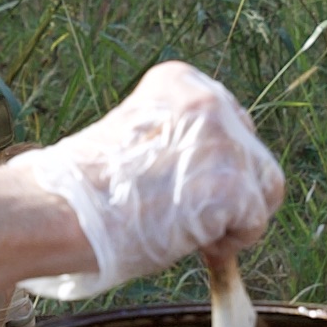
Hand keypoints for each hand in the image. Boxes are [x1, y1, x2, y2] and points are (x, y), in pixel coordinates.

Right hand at [11, 60, 281, 295]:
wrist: (63, 209)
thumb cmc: (86, 187)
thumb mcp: (137, 136)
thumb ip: (176, 142)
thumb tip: (209, 175)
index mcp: (181, 81)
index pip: (227, 122)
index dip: (215, 164)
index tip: (191, 191)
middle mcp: (210, 101)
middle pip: (252, 152)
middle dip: (232, 190)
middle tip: (198, 222)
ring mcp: (225, 143)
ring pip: (263, 186)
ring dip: (237, 217)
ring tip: (199, 238)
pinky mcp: (232, 186)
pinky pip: (256, 220)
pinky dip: (235, 241)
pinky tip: (201, 246)